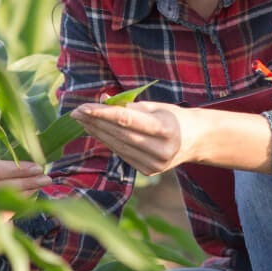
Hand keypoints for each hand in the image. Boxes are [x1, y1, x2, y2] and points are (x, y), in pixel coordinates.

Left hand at [71, 100, 204, 175]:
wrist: (195, 141)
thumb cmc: (173, 117)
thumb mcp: (156, 106)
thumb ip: (130, 105)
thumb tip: (103, 99)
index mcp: (165, 130)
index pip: (127, 120)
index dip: (103, 113)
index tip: (83, 107)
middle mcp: (160, 150)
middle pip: (119, 134)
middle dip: (95, 122)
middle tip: (76, 112)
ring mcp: (154, 165)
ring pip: (118, 146)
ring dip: (97, 133)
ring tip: (82, 120)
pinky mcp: (148, 171)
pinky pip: (122, 154)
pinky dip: (108, 142)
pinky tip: (96, 132)